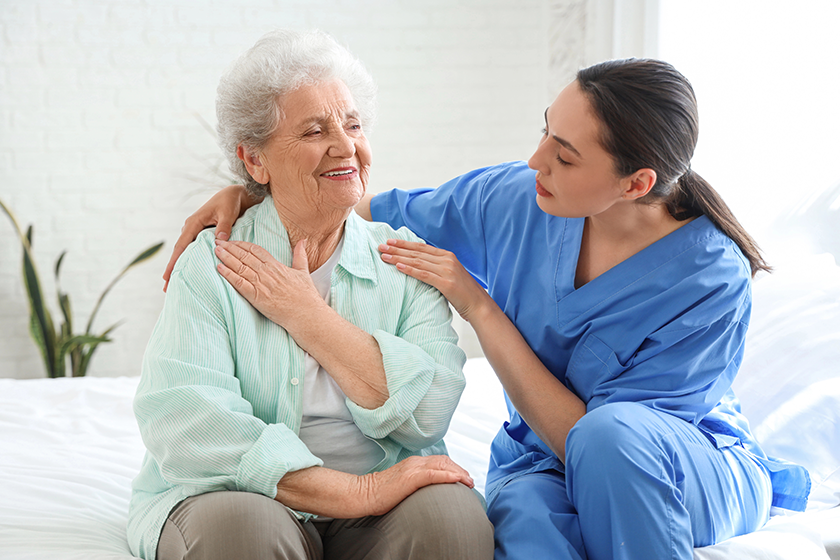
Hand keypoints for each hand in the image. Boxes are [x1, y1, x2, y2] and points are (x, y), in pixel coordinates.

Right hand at [163, 185, 258, 291]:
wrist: (235, 195)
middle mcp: (191, 227)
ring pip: (186, 251)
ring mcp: (195, 231)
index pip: (181, 246)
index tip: (167, 276)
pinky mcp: (202, 233)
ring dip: (182, 265)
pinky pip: (194, 248)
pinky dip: (192, 259)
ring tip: (177, 283)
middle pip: (180, 252)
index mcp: (194, 223)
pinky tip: (193, 271)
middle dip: (173, 269)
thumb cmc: (230, 202)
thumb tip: (219, 242)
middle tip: (167, 288)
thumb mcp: (228, 213)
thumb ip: (224, 227)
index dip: (174, 262)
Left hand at [214, 238, 323, 330]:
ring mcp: (261, 284)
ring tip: (216, 250)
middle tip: (217, 241)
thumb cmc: (306, 296)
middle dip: (230, 247)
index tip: (232, 241)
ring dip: (226, 258)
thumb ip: (300, 255)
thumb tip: (303, 241)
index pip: (255, 250)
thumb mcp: (304, 272)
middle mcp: (267, 273)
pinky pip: (240, 283)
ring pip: (240, 267)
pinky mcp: (257, 297)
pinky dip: (229, 275)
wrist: (306, 314)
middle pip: (244, 256)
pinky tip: (219, 268)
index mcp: (276, 266)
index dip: (242, 244)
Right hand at [357, 455, 473, 515]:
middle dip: (460, 470)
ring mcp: (412, 468)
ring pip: (442, 465)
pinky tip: (458, 480)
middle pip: (444, 461)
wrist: (364, 494)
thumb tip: (427, 493)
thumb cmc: (380, 494)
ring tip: (468, 482)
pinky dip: (448, 475)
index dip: (454, 467)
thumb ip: (415, 484)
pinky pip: (434, 474)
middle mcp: (415, 462)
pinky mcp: (410, 478)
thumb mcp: (402, 486)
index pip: (439, 461)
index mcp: (413, 463)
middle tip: (470, 481)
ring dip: (459, 472)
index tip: (463, 477)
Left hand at [378, 239, 491, 322]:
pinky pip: (423, 275)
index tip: (390, 241)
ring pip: (417, 262)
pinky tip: (398, 267)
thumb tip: (420, 265)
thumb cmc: (463, 292)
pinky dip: (409, 270)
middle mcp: (447, 260)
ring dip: (398, 258)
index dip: (404, 244)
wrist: (479, 305)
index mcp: (447, 256)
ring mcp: (447, 270)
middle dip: (397, 249)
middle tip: (381, 247)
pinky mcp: (445, 283)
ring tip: (384, 256)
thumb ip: (437, 268)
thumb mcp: (451, 274)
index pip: (421, 247)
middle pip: (417, 252)